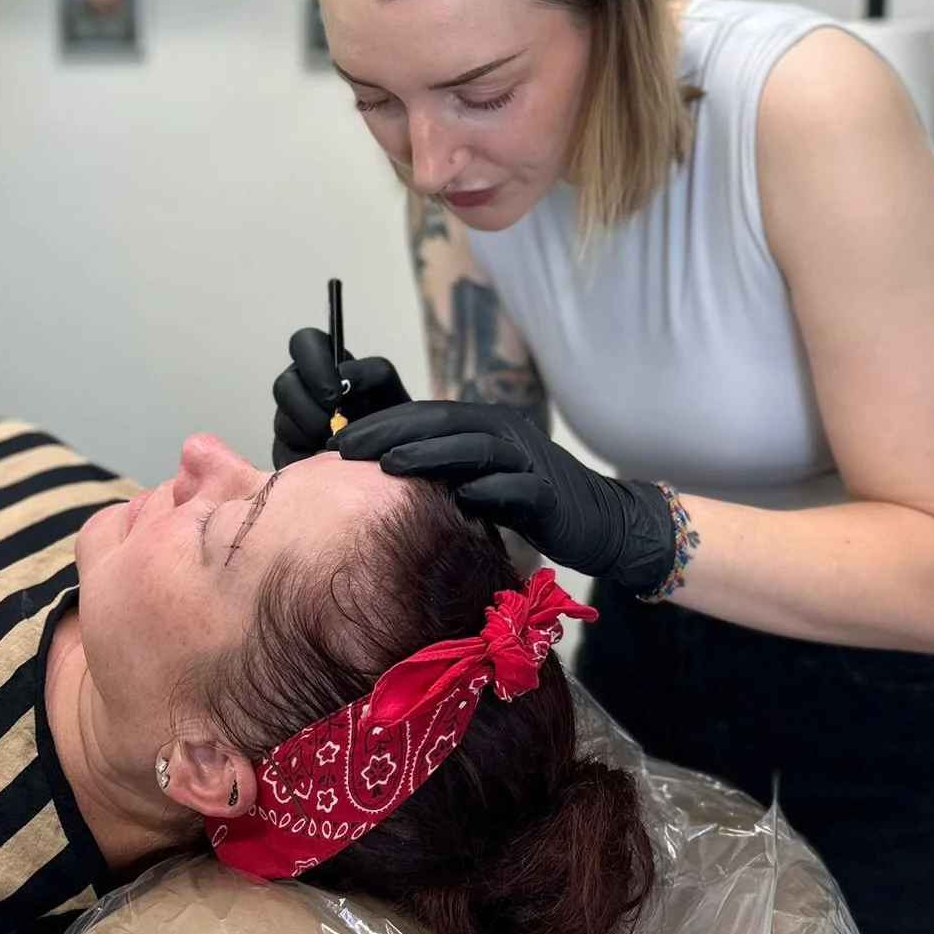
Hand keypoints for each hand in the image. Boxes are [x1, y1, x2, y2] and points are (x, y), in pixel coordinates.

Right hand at [272, 327, 411, 468]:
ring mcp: (289, 420)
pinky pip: (285, 452)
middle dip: (309, 407)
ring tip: (337, 442)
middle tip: (334, 422)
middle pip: (284, 386)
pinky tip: (327, 456)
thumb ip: (371, 374)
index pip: (304, 342)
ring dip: (312, 434)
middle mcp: (300, 387)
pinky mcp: (287, 451)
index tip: (335, 392)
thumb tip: (344, 376)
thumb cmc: (386, 418)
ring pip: (283, 421)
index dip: (313, 362)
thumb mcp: (389, 390)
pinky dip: (309, 455)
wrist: (386, 458)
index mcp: (323, 363)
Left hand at [330, 402, 675, 594]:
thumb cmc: (525, 500)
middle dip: (391, 431)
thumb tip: (376, 473)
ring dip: (431, 455)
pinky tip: (461, 499)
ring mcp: (529, 461)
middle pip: (443, 423)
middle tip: (345, 447)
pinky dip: (491, 491)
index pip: (424, 415)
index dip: (380, 422)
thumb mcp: (477, 477)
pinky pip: (519, 489)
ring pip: (476, 449)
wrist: (598, 519)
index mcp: (483, 425)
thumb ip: (439, 468)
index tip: (336, 440)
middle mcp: (504, 432)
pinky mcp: (550, 495)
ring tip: (388, 466)